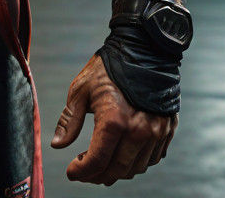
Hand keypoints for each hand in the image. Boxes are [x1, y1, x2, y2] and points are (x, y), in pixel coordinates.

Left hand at [51, 53, 175, 185]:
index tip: (71, 172)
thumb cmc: (108, 68)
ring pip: (135, 168)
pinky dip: (135, 162)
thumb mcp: (81, 90)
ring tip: (101, 164)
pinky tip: (122, 155)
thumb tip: (57, 145)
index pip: (97, 160)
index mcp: (115, 121)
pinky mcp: (167, 130)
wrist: (142, 50)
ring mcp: (156, 133)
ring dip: (117, 171)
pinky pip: (151, 159)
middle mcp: (139, 131)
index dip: (81, 171)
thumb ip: (70, 120)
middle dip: (97, 175)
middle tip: (83, 171)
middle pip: (117, 169)